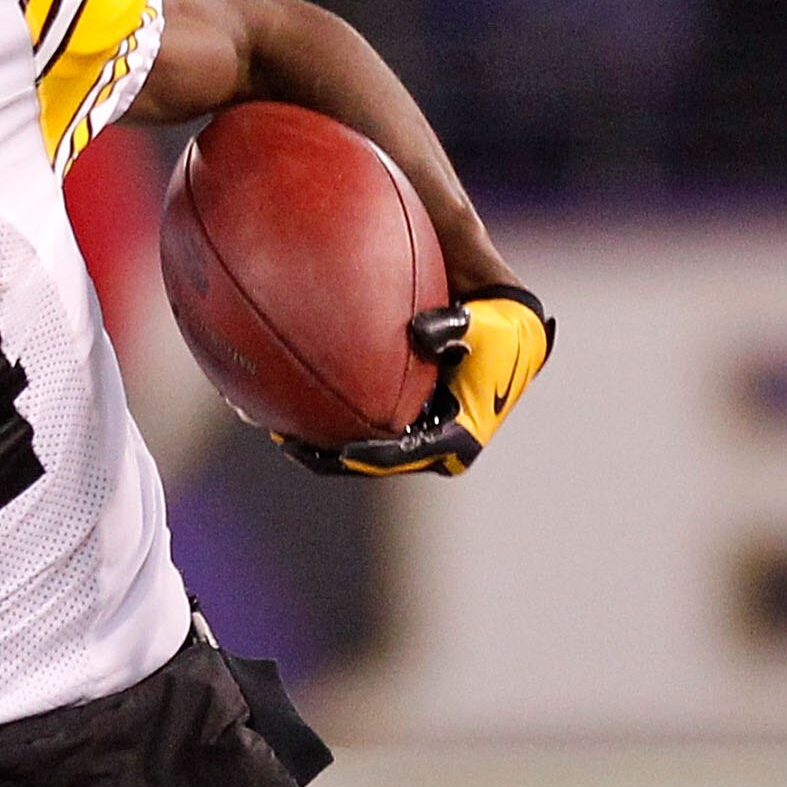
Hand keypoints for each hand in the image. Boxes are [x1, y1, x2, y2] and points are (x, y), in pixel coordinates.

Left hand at [281, 287, 552, 477]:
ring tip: (279, 433)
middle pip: (376, 463)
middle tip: (291, 444)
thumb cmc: (495, 323)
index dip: (373, 457)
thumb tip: (421, 330)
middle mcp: (437, 445)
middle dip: (333, 458)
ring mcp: (419, 436)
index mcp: (461, 435)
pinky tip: (289, 405)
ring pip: (365, 450)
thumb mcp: (482, 324)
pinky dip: (331, 418)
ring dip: (324, 445)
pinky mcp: (407, 421)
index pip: (409, 454)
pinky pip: (365, 427)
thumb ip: (453, 327)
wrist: (507, 325)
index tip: (341, 450)